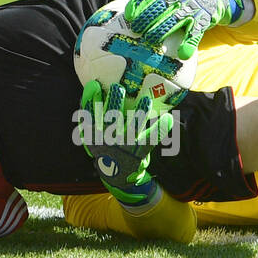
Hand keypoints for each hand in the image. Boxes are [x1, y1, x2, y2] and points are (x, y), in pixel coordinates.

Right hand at [78, 79, 172, 207]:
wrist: (116, 173)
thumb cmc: (104, 146)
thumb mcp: (91, 134)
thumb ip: (89, 113)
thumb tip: (92, 84)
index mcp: (95, 134)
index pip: (90, 114)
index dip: (91, 100)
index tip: (95, 84)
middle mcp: (109, 139)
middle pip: (112, 117)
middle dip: (115, 101)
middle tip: (119, 87)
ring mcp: (125, 145)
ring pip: (134, 126)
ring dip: (140, 112)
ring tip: (146, 99)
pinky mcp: (139, 151)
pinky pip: (152, 138)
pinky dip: (161, 128)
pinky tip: (168, 117)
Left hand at [125, 0, 232, 60]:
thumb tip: (126, 16)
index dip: (139, 4)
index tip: (129, 16)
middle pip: (160, 7)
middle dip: (147, 19)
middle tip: (136, 31)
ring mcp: (192, 6)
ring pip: (174, 20)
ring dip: (162, 31)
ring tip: (151, 41)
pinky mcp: (204, 19)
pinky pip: (195, 33)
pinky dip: (189, 43)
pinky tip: (183, 54)